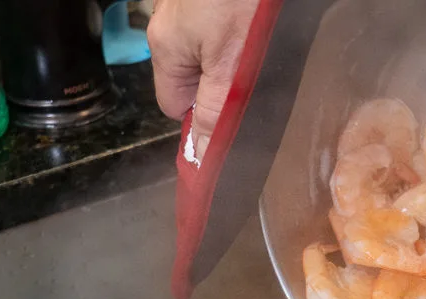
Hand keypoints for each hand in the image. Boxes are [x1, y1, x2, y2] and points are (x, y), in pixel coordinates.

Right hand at [146, 0, 259, 159]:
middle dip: (220, 84)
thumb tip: (199, 156)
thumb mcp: (231, 69)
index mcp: (165, 47)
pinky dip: (240, 32)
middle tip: (252, 79)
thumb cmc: (244, 5)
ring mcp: (187, 5)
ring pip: (208, 50)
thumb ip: (214, 112)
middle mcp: (168, 23)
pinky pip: (219, 27)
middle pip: (190, 76)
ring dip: (234, 58)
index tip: (227, 119)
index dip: (199, 118)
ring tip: (259, 49)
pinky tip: (259, 27)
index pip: (172, 104)